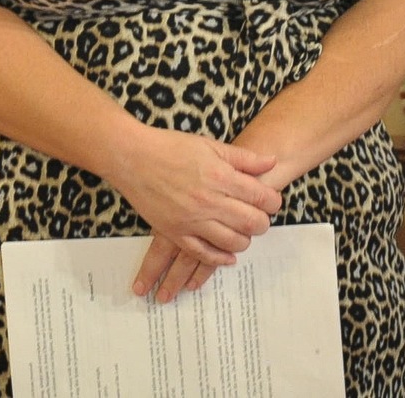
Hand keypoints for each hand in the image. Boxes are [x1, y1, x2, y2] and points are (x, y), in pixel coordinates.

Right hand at [109, 128, 279, 293]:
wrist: (132, 157)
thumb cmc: (170, 147)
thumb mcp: (209, 145)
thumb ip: (243, 158)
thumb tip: (271, 162)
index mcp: (221, 176)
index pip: (261, 197)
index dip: (273, 202)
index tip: (271, 201)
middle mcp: (210, 201)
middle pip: (252, 222)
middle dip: (262, 223)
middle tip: (260, 218)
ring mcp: (192, 219)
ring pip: (232, 242)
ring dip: (244, 240)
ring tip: (243, 233)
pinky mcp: (176, 232)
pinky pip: (203, 253)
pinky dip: (220, 258)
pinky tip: (228, 256)